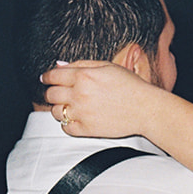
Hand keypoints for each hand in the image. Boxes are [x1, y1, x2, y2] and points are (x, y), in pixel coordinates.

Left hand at [42, 61, 156, 137]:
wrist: (146, 108)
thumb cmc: (130, 86)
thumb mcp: (107, 66)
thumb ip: (81, 64)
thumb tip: (59, 66)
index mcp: (83, 75)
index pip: (53, 76)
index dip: (47, 77)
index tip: (46, 79)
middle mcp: (79, 94)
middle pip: (50, 94)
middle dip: (52, 92)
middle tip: (58, 93)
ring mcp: (82, 113)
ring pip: (55, 112)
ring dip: (58, 109)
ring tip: (68, 107)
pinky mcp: (87, 129)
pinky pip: (65, 128)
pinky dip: (67, 124)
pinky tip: (75, 119)